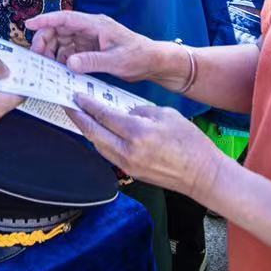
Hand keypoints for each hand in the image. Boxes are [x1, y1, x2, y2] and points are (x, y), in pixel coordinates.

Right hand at [24, 11, 183, 90]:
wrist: (154, 62)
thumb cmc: (139, 56)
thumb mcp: (116, 61)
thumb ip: (92, 61)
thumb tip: (69, 63)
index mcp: (96, 24)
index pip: (65, 18)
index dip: (46, 20)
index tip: (29, 24)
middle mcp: (90, 29)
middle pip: (60, 29)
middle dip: (46, 40)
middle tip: (37, 56)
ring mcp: (90, 39)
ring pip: (63, 41)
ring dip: (53, 51)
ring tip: (46, 65)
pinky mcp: (92, 49)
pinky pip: (71, 52)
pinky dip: (63, 59)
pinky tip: (59, 69)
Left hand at [68, 97, 225, 199]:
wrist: (202, 174)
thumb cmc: (190, 142)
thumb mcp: (166, 115)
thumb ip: (140, 111)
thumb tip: (124, 111)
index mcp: (137, 133)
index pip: (104, 116)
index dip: (87, 105)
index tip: (76, 96)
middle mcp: (128, 151)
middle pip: (93, 133)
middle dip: (78, 118)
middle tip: (68, 105)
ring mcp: (128, 165)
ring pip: (98, 146)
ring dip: (87, 131)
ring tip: (79, 118)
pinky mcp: (130, 173)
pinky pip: (108, 154)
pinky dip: (99, 142)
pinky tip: (97, 133)